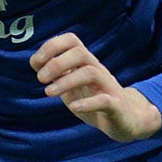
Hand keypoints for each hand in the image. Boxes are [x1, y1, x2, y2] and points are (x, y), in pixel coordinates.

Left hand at [30, 33, 161, 141]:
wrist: (126, 120)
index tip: (35, 63)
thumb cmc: (95, 100)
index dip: (51, 46)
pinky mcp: (116, 106)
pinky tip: (73, 107)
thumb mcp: (72, 85)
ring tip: (49, 92)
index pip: (72, 41)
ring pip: (90, 73)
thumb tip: (36, 62)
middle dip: (56, 63)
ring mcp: (108, 87)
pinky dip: (87, 103)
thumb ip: (57, 74)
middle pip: (80, 53)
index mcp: (86, 63)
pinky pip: (104, 100)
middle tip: (40, 79)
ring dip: (66, 81)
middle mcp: (98, 70)